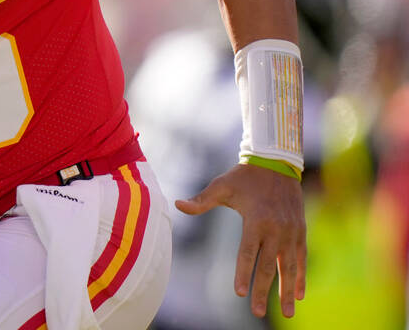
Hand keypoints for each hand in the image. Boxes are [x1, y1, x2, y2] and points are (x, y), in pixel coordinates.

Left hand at [176, 162, 305, 317]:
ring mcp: (291, 232)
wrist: (277, 164)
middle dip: (263, 291)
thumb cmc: (244, 177)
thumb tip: (177, 204)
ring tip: (288, 313)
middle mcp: (276, 229)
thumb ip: (201, 200)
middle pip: (268, 266)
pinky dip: (300, 276)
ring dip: (288, 291)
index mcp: (256, 220)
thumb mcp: (221, 186)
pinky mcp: (300, 232)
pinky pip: (301, 258)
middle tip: (256, 312)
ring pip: (289, 267)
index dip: (243, 273)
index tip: (239, 293)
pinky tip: (299, 294)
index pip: (248, 253)